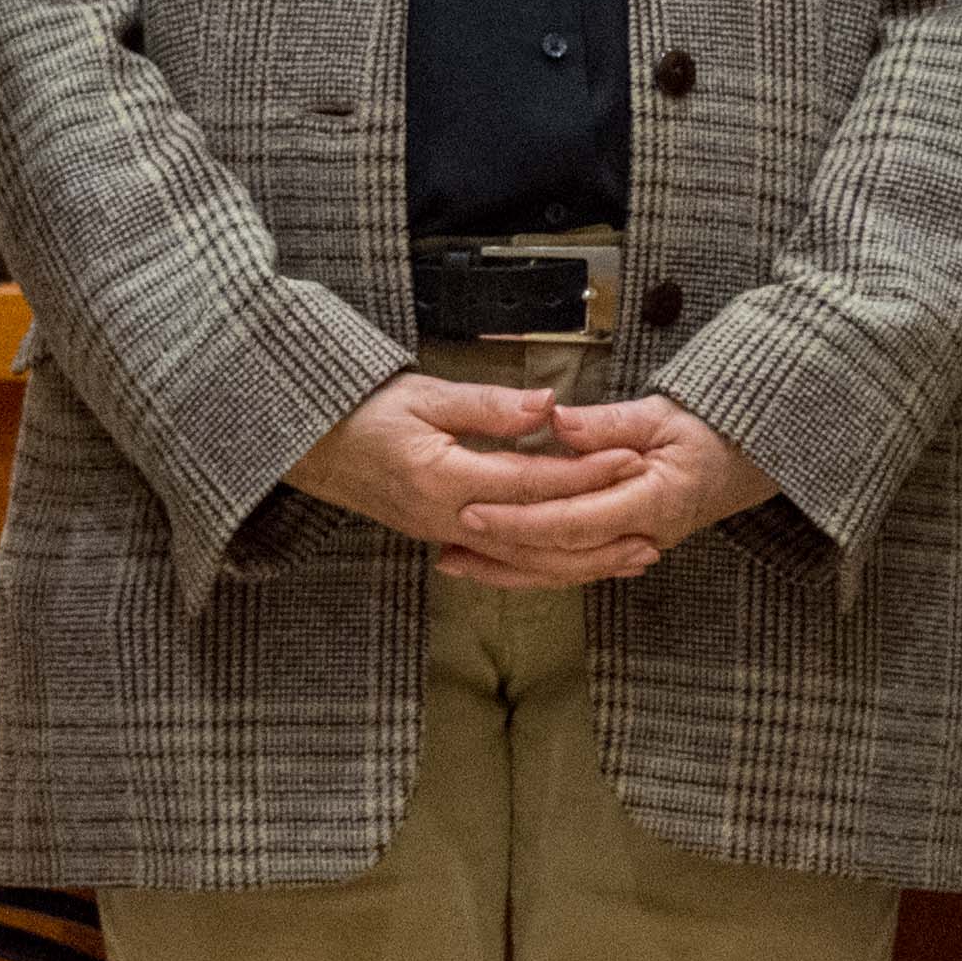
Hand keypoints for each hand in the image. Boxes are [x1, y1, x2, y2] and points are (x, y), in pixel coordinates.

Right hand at [284, 371, 651, 551]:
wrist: (310, 445)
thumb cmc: (365, 411)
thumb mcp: (425, 394)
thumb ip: (490, 406)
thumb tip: (550, 405)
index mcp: (445, 477)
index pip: (532, 480)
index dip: (585, 473)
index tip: (631, 461)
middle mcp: (446, 518)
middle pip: (536, 536)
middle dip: (597, 535)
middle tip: (651, 532)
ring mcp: (442, 535)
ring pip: (523, 560)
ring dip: (579, 562)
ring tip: (629, 558)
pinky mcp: (441, 538)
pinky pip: (502, 562)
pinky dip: (544, 566)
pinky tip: (575, 564)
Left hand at [433, 395, 780, 589]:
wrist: (747, 460)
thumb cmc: (707, 430)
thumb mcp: (663, 413)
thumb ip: (609, 422)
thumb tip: (559, 422)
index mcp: (650, 502)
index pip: (573, 521)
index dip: (520, 521)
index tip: (474, 512)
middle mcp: (641, 537)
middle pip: (561, 558)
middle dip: (502, 554)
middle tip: (449, 543)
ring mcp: (632, 548)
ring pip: (562, 572)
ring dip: (508, 571)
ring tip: (456, 564)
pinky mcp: (622, 549)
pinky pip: (572, 567)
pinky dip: (531, 569)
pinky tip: (496, 564)